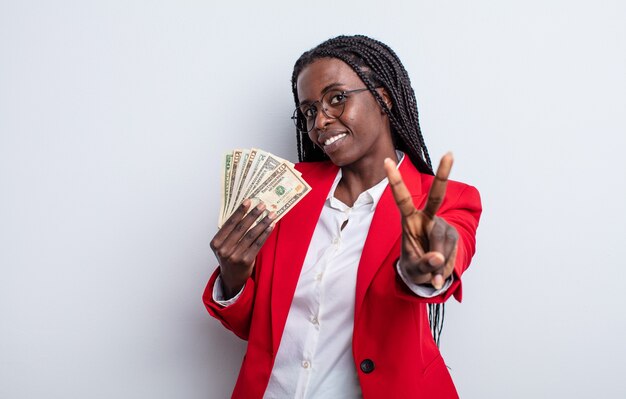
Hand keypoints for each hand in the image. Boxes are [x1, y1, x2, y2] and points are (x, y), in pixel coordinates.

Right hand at [209, 200, 275, 297]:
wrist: (231, 277)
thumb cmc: (229, 256)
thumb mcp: (223, 244)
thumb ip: (230, 231)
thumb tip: (246, 210)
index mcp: (216, 243)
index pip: (229, 223)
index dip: (239, 211)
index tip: (248, 201)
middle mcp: (224, 250)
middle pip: (241, 228)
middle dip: (253, 215)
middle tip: (262, 205)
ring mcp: (235, 256)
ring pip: (251, 235)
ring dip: (262, 223)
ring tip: (270, 214)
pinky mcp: (246, 261)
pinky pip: (258, 244)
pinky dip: (265, 233)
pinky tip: (271, 226)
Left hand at [383, 153, 458, 289]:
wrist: (426, 276)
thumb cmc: (414, 266)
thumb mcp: (414, 269)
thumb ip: (424, 264)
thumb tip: (437, 258)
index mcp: (409, 220)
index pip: (402, 199)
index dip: (395, 180)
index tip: (387, 161)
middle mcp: (426, 218)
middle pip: (437, 196)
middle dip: (444, 174)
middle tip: (449, 154)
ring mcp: (441, 225)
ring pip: (443, 240)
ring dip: (438, 261)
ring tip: (431, 273)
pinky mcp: (452, 234)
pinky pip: (451, 251)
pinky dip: (445, 265)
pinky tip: (439, 269)